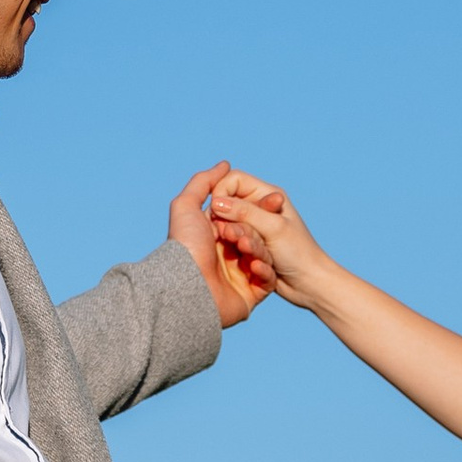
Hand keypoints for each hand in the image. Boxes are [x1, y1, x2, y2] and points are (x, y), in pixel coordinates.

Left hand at [168, 163, 276, 327]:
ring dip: (256, 250)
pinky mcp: (249, 295)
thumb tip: (225, 165)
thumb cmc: (185, 246)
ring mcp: (240, 276)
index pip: (246, 217)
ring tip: (242, 249)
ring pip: (263, 256)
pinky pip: (267, 281)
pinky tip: (253, 267)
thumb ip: (203, 182)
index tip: (276, 200)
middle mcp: (228, 255)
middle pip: (256, 236)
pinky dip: (263, 272)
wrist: (186, 288)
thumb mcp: (186, 206)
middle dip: (253, 232)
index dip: (259, 209)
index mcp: (216, 235)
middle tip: (241, 235)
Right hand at [206, 173, 337, 310]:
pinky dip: (240, 251)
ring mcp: (254, 227)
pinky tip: (255, 262)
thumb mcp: (273, 228)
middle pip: (228, 203)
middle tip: (230, 236)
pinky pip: (234, 243)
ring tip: (246, 250)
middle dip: (226, 220)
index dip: (221, 192)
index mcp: (267, 194)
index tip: (216, 211)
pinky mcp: (250, 245)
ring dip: (235, 238)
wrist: (309, 283)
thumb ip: (245, 213)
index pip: (233, 180)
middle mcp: (259, 207)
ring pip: (229, 225)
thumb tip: (216, 202)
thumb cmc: (298, 253)